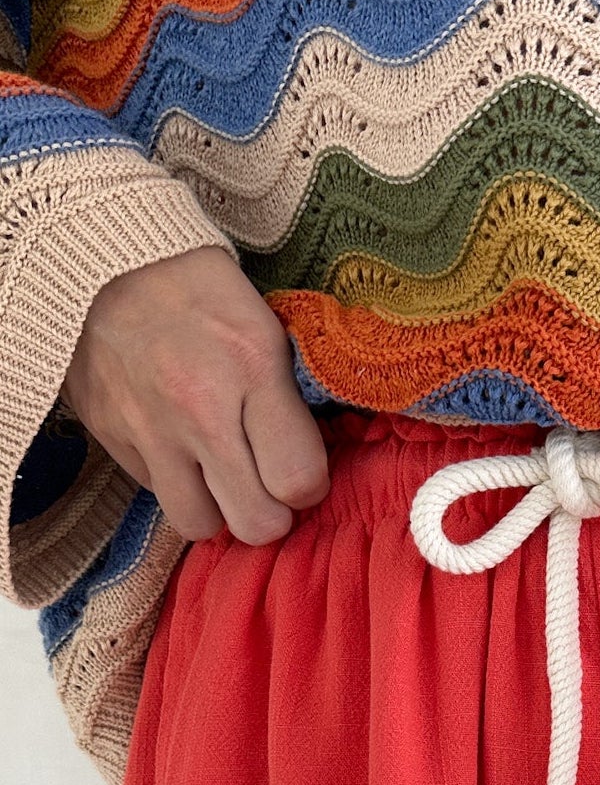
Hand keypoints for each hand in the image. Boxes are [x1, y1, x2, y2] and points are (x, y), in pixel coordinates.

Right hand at [59, 245, 328, 544]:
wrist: (106, 259)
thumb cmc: (202, 291)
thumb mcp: (266, 330)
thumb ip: (288, 403)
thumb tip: (306, 470)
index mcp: (253, 370)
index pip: (299, 481)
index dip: (308, 487)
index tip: (301, 472)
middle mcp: (199, 411)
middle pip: (253, 524)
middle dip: (269, 515)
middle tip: (266, 488)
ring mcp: (148, 429)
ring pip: (198, 525)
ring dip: (215, 509)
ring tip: (220, 477)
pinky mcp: (109, 435)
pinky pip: (153, 493)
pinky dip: (172, 481)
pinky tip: (178, 444)